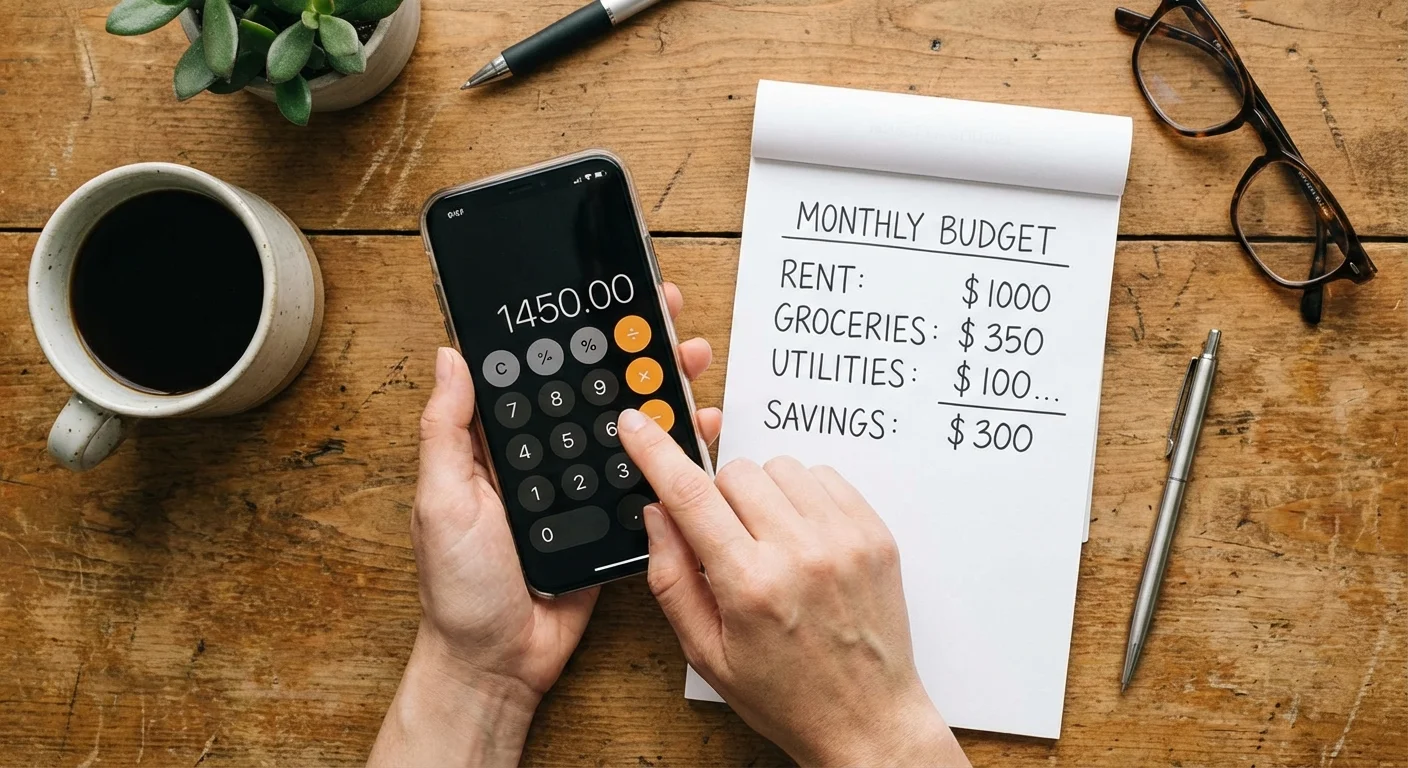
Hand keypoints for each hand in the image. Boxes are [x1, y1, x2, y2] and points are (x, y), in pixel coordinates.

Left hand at [370, 283, 720, 767]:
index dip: (567, 333)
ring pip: (626, 428)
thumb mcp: (441, 502)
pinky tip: (698, 426)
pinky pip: (647, 479)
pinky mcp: (611, 521)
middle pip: (591, 390)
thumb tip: (451, 357)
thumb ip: (447, 431)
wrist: (497, 665)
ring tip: (691, 359)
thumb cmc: (458, 591)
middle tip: (665, 314)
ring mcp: (579, 488)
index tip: (597, 296)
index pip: (535, 374)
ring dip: (659, 391)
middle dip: (629, 349)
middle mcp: (541, 459)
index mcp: (497, 446)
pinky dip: (675, 453)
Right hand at [617, 411, 969, 767]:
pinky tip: (802, 539)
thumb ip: (671, 578)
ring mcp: (844, 540)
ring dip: (763, 494)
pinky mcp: (874, 534)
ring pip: (779, 467)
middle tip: (729, 543)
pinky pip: (824, 476)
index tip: (636, 425)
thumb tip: (657, 513)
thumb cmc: (785, 694)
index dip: (655, 452)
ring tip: (770, 543)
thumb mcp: (706, 652)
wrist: (867, 719)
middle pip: (735, 473)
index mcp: (750, 586)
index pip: (691, 496)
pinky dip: (803, 497)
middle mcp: (800, 554)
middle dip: (719, 499)